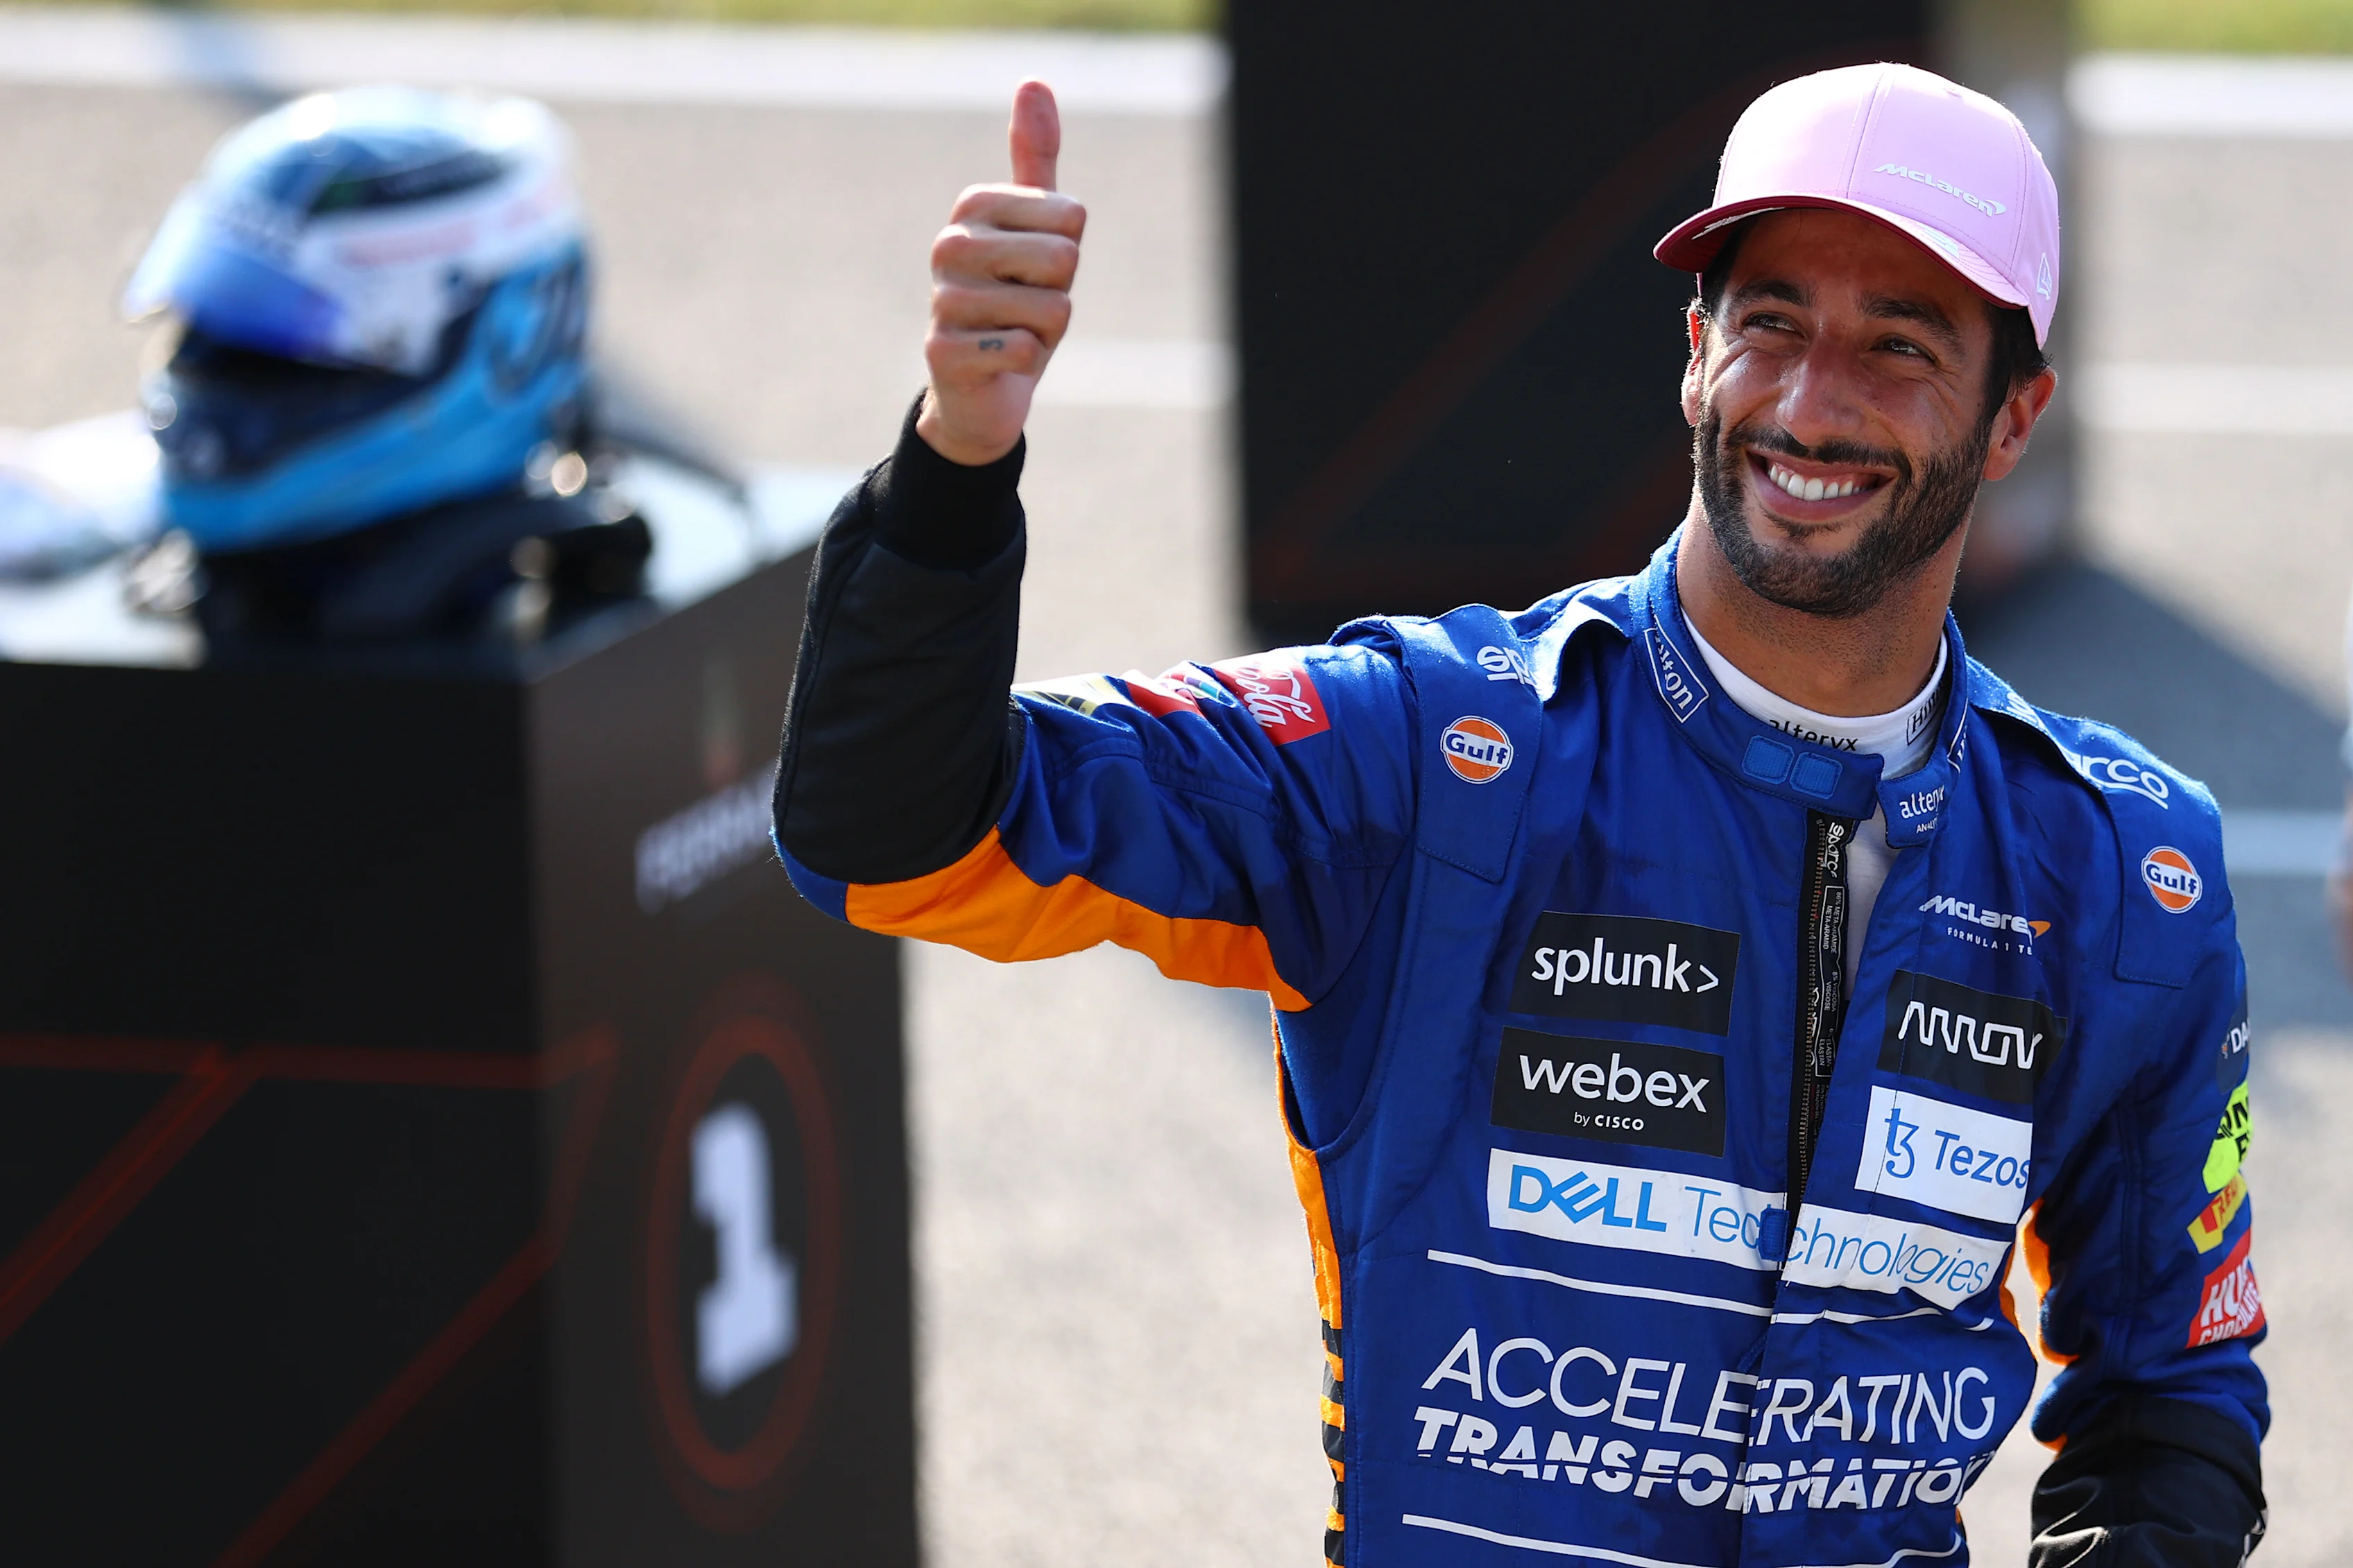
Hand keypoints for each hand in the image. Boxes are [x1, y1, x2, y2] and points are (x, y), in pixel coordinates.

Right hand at [915, 80, 1085, 466]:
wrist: (980, 386)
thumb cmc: (1015, 300)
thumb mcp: (1036, 228)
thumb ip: (1035, 159)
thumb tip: (1033, 82)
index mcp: (974, 206)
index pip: (1072, 219)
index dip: (1068, 254)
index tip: (1036, 272)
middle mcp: (950, 244)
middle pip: (1064, 260)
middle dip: (1059, 295)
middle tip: (1027, 307)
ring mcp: (943, 299)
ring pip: (1051, 310)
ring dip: (1044, 333)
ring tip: (1012, 332)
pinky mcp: (944, 351)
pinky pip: (1026, 349)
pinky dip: (1025, 362)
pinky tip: (998, 362)